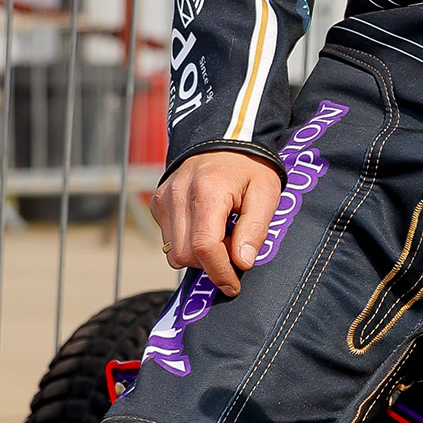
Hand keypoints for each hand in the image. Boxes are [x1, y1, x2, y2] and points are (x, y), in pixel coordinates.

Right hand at [148, 151, 282, 297]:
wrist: (224, 137)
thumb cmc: (249, 166)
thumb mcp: (266, 193)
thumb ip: (254, 229)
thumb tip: (242, 263)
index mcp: (208, 192)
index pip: (205, 247)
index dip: (219, 273)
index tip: (233, 286)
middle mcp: (178, 195)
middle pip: (186, 255)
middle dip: (210, 264)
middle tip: (233, 250)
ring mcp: (163, 198)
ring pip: (173, 251)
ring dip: (198, 255)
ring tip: (221, 235)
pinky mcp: (157, 202)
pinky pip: (168, 238)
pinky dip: (187, 241)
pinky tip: (205, 226)